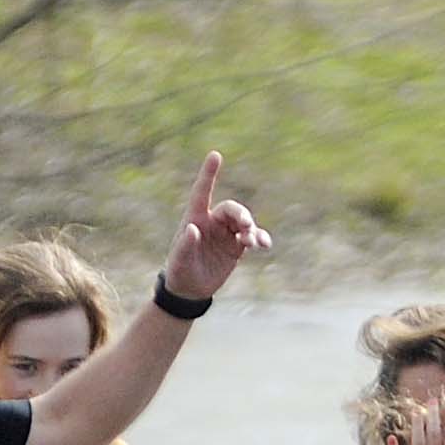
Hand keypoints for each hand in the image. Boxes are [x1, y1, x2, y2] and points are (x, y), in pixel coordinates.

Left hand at [162, 152, 271, 301]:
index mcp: (196, 218)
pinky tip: (264, 245)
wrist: (190, 289)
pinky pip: (251, 238)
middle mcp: (213, 222)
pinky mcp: (236, 247)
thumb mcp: (179, 259)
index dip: (209, 174)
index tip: (215, 155)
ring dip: (251, 229)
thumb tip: (193, 228)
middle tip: (246, 226)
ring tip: (253, 242)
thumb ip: (185, 244)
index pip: (202, 192)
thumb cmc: (180, 270)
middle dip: (241, 215)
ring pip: (244, 223)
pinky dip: (259, 239)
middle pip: (231, 210)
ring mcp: (226, 233)